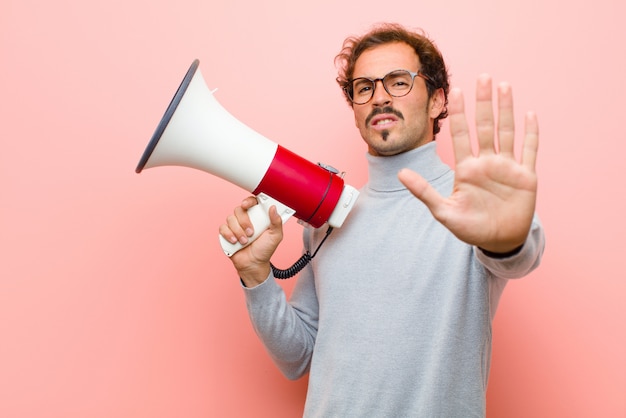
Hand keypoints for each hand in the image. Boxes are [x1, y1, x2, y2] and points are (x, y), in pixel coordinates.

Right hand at [219, 196, 283, 285]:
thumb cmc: (265, 249)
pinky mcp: (227, 233)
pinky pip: (223, 228)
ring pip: (230, 219)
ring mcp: (235, 226)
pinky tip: (235, 242)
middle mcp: (245, 219)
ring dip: (238, 231)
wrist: (254, 264)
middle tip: (251, 233)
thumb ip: (276, 222)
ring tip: (245, 241)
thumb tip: (273, 208)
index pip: (251, 202)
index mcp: (257, 216)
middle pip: (239, 210)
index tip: (246, 205)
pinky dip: (228, 235)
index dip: (248, 201)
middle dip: (244, 222)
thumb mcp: (275, 236)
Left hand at [398, 74, 538, 252]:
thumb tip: (400, 174)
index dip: (458, 114)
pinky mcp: (526, 176)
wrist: (499, 242)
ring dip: (506, 109)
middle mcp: (487, 162)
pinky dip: (530, 133)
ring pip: (507, 131)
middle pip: (485, 126)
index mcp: (467, 169)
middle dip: (484, 102)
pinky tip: (530, 114)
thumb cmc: (470, 228)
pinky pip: (529, 150)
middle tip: (483, 76)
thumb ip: (424, 192)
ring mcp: (507, 167)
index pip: (460, 134)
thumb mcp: (444, 212)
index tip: (455, 91)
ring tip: (504, 86)